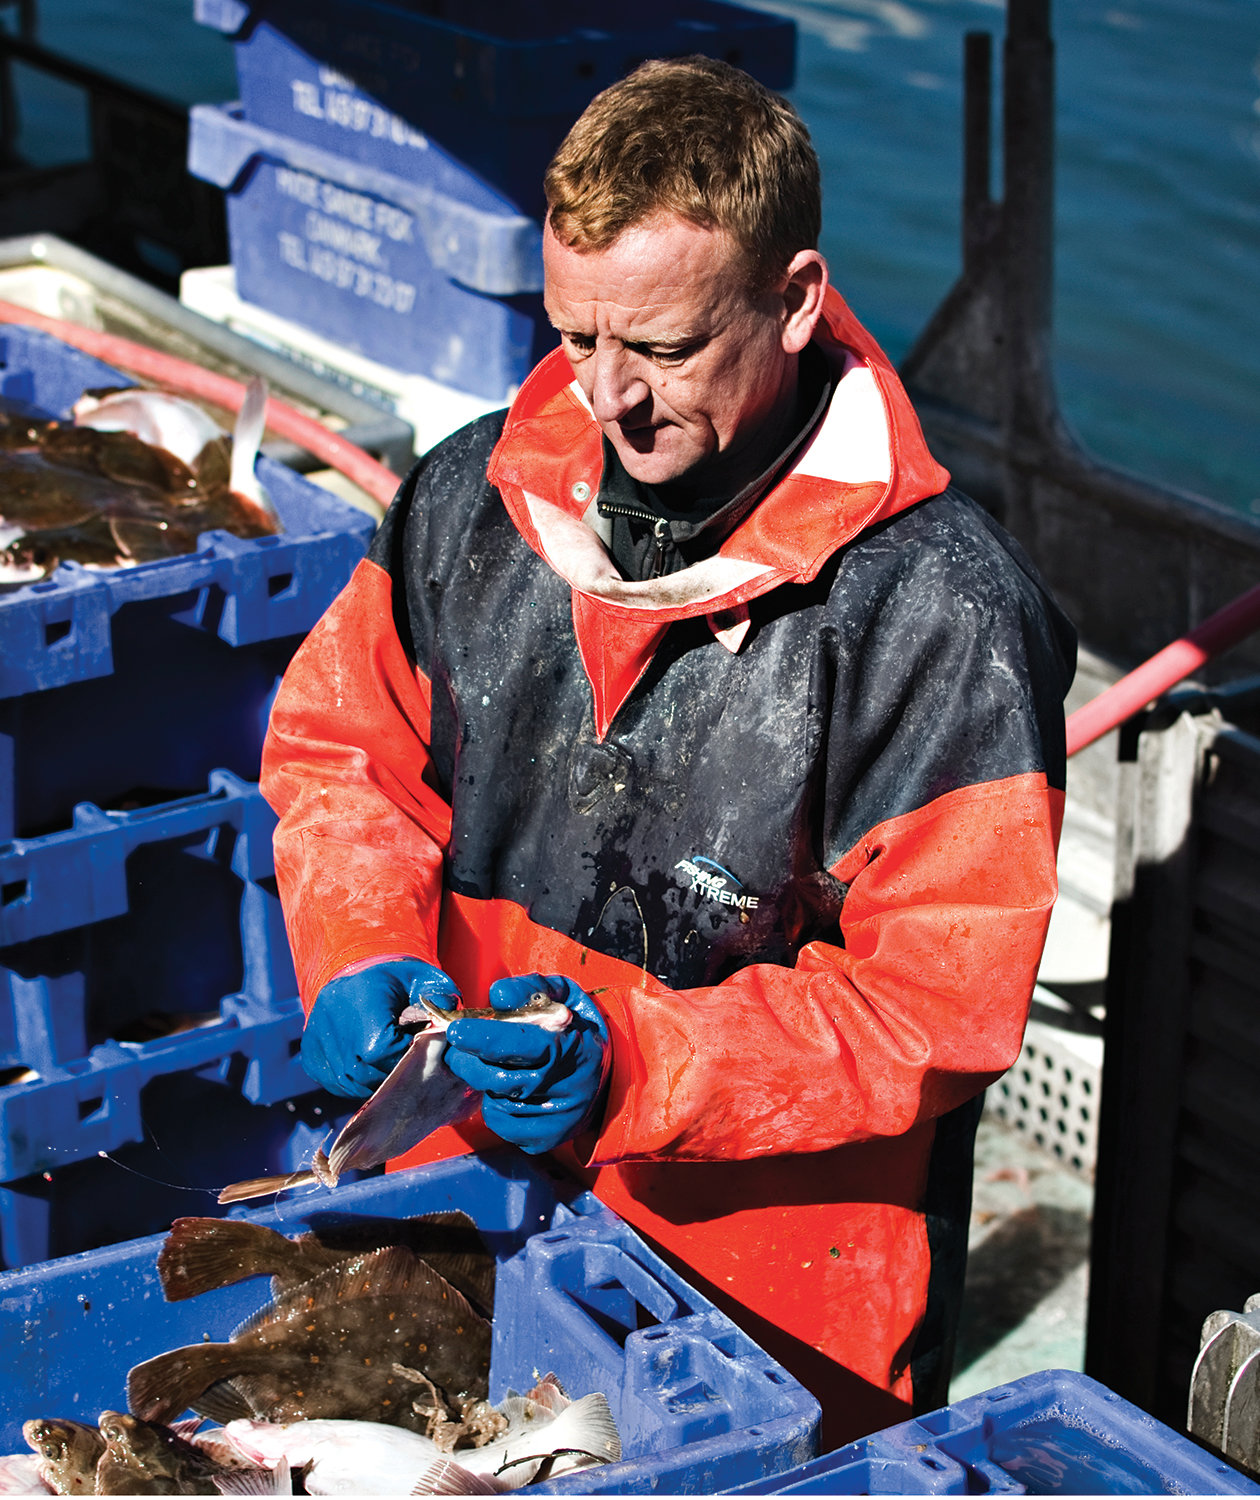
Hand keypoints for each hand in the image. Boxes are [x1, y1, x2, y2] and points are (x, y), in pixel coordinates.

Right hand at [301, 958, 459, 1098]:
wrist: (361, 973)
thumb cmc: (398, 980)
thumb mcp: (425, 980)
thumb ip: (442, 1000)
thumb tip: (449, 1028)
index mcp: (358, 998)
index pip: (381, 1049)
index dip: (405, 1054)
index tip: (416, 1044)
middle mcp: (329, 1020)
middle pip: (365, 1071)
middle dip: (393, 1071)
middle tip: (408, 1058)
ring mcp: (315, 1041)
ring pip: (351, 1083)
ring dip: (377, 1080)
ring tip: (392, 1060)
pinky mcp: (310, 1057)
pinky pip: (337, 1084)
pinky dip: (358, 1083)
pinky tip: (373, 1066)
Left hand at [443, 974, 609, 1153]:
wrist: (608, 1075)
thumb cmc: (577, 1029)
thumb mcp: (565, 996)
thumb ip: (530, 990)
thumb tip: (497, 996)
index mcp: (577, 1049)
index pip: (527, 1046)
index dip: (488, 1038)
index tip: (458, 1030)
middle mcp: (571, 1088)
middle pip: (503, 1079)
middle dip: (471, 1061)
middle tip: (459, 1046)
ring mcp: (560, 1118)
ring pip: (498, 1102)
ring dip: (485, 1081)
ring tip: (494, 1064)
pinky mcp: (547, 1139)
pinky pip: (502, 1123)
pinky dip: (495, 1104)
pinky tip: (508, 1089)